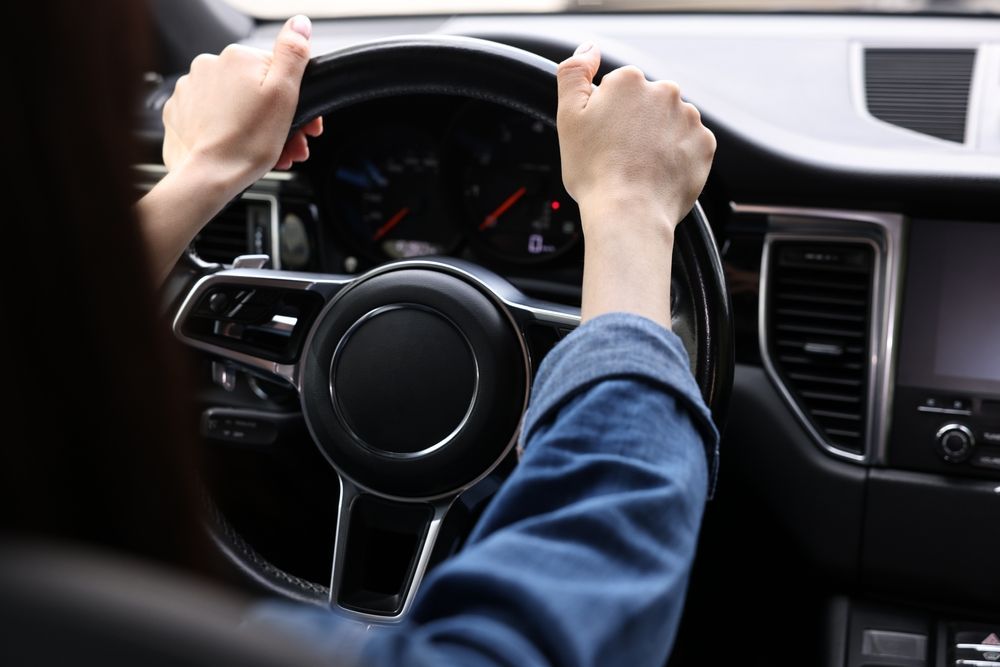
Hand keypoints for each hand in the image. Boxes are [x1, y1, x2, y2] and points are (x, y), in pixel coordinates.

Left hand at [161, 14, 322, 194]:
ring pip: (235, 106)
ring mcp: (190, 89)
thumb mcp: (284, 94)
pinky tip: (239, 149)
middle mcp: (209, 66)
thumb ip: (293, 53)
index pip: (278, 72)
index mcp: (238, 57)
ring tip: (268, 154)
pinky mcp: (179, 113)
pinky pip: (212, 118)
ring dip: (255, 127)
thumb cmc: (247, 142)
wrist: (208, 176)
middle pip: (256, 90)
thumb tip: (300, 23)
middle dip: (277, 118)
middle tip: (291, 146)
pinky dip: (228, 131)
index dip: (296, 100)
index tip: (306, 127)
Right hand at [556, 44, 715, 236]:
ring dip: (656, 139)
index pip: (616, 89)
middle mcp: (665, 92)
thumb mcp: (568, 116)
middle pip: (645, 104)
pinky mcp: (704, 145)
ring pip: (668, 124)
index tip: (601, 138)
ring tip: (638, 167)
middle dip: (634, 124)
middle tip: (618, 155)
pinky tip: (657, 173)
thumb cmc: (595, 171)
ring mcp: (689, 118)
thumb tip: (588, 50)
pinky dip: (675, 156)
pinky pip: (687, 145)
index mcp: (630, 81)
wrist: (629, 213)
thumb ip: (573, 73)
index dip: (605, 115)